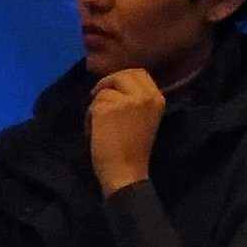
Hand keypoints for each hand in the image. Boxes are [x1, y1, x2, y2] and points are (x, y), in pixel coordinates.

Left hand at [85, 65, 165, 193]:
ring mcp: (126, 101)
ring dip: (96, 107)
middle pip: (122, 75)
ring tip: (98, 127)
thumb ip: (136, 100)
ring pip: (104, 92)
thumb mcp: (144, 119)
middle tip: (96, 97)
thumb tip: (114, 85)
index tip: (112, 88)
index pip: (139, 73)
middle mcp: (145, 96)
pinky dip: (89, 118)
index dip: (122, 78)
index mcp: (157, 98)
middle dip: (107, 83)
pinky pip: (93, 105)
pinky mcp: (107, 109)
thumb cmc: (133, 152)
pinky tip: (94, 133)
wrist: (126, 173)